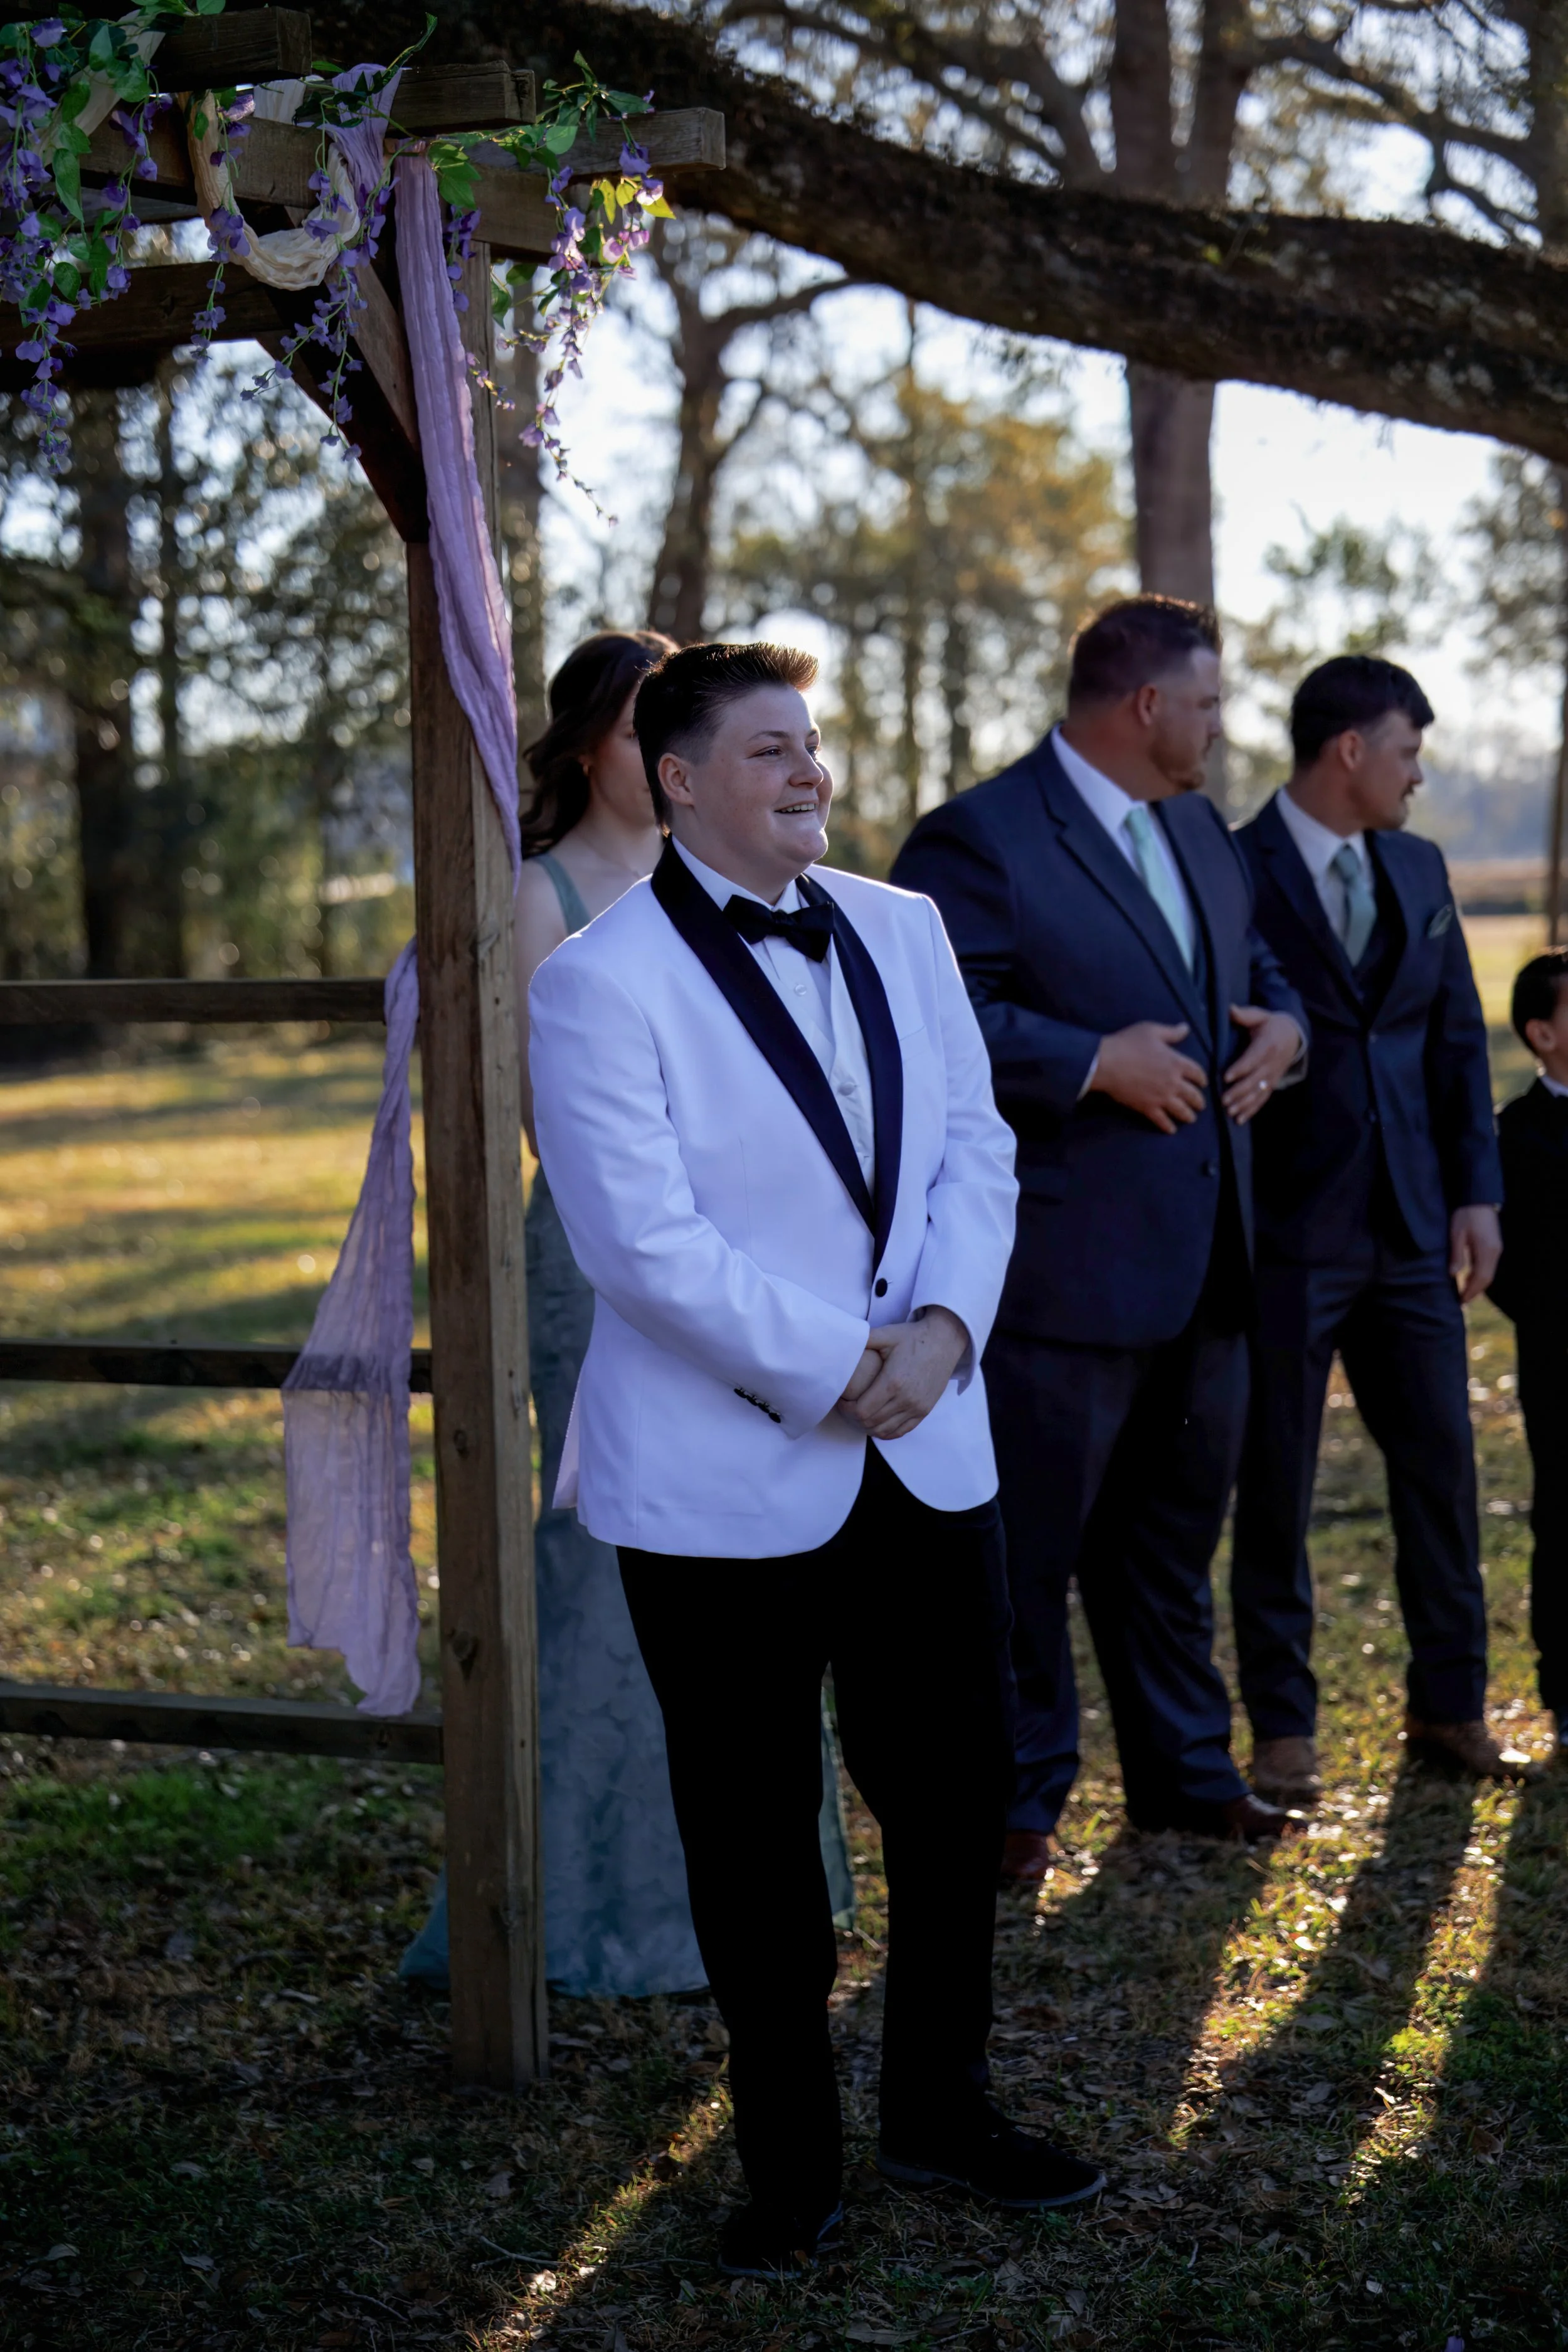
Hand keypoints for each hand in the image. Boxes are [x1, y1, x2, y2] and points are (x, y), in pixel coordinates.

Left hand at [836, 1307, 968, 1440]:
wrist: (945, 1341)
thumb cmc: (913, 1337)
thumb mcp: (886, 1334)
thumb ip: (863, 1339)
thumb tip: (842, 1340)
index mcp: (892, 1382)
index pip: (861, 1411)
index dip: (847, 1409)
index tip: (842, 1400)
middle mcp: (905, 1399)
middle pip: (871, 1423)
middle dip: (854, 1418)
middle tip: (848, 1406)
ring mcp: (917, 1407)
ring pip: (884, 1431)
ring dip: (868, 1426)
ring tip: (861, 1414)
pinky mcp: (924, 1411)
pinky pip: (901, 1431)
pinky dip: (886, 1431)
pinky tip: (877, 1422)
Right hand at [1090, 1021, 1206, 1133]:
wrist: (1107, 1063)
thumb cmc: (1128, 1043)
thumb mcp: (1152, 1031)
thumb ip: (1171, 1032)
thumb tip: (1186, 1028)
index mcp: (1177, 1063)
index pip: (1197, 1073)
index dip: (1202, 1079)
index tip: (1203, 1082)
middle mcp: (1173, 1083)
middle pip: (1193, 1095)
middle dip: (1199, 1101)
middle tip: (1201, 1104)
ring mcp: (1161, 1098)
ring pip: (1182, 1111)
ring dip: (1189, 1115)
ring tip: (1191, 1118)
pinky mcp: (1148, 1108)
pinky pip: (1162, 1121)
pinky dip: (1168, 1127)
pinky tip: (1171, 1130)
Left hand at [1222, 1006, 1302, 1123]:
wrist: (1294, 1035)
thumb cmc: (1271, 1025)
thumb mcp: (1260, 1016)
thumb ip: (1245, 1014)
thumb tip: (1230, 1009)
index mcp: (1267, 1046)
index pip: (1252, 1059)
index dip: (1240, 1068)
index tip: (1226, 1077)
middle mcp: (1271, 1063)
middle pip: (1255, 1080)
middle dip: (1239, 1091)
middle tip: (1223, 1100)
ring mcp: (1273, 1076)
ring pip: (1258, 1093)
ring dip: (1244, 1104)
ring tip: (1230, 1112)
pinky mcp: (1272, 1084)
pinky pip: (1262, 1099)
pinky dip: (1252, 1110)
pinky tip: (1239, 1120)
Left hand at [1450, 1204, 1501, 1304]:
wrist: (1478, 1198)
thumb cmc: (1465, 1215)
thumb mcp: (1456, 1234)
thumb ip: (1456, 1255)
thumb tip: (1453, 1274)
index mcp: (1486, 1250)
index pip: (1480, 1278)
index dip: (1471, 1291)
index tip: (1461, 1300)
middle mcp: (1495, 1252)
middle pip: (1487, 1278)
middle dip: (1475, 1291)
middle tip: (1462, 1300)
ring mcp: (1497, 1248)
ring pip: (1489, 1273)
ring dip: (1478, 1284)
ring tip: (1465, 1291)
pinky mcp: (1495, 1245)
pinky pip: (1489, 1265)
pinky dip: (1480, 1274)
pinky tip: (1470, 1276)